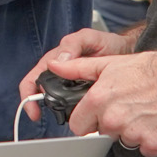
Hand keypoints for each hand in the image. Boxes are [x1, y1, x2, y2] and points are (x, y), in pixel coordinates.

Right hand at [18, 28, 136, 119]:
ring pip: (59, 103)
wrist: (127, 52)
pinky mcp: (85, 95)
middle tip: (57, 116)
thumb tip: (57, 62)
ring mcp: (72, 86)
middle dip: (45, 108)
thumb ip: (73, 45)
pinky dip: (78, 114)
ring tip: (74, 119)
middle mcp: (60, 75)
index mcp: (54, 61)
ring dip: (62, 112)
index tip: (34, 111)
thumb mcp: (89, 38)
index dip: (29, 96)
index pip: (33, 80)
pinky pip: (76, 107)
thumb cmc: (107, 43)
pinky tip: (86, 117)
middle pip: (43, 95)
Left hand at [57, 49, 156, 156]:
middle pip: (102, 134)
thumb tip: (54, 66)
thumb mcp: (108, 64)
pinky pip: (145, 150)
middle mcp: (114, 119)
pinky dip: (150, 140)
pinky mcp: (154, 144)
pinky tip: (156, 122)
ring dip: (132, 132)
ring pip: (124, 142)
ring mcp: (134, 133)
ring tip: (143, 112)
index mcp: (98, 101)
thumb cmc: (148, 70)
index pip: (78, 127)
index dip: (87, 121)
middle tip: (127, 107)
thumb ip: (76, 68)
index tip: (97, 115)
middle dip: (111, 124)